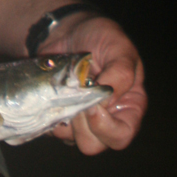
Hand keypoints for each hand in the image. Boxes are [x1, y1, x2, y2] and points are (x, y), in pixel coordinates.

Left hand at [38, 15, 146, 154]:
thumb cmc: (100, 37)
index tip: (94, 104)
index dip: (106, 127)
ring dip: (62, 115)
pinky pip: (48, 127)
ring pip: (67, 139)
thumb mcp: (118, 47)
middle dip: (80, 124)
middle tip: (75, 96)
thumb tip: (108, 98)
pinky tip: (51, 92)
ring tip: (63, 89)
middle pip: (92, 145)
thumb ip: (121, 72)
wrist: (69, 31)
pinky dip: (47, 112)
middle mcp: (105, 119)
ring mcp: (79, 119)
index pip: (121, 137)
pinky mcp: (58, 115)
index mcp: (128, 107)